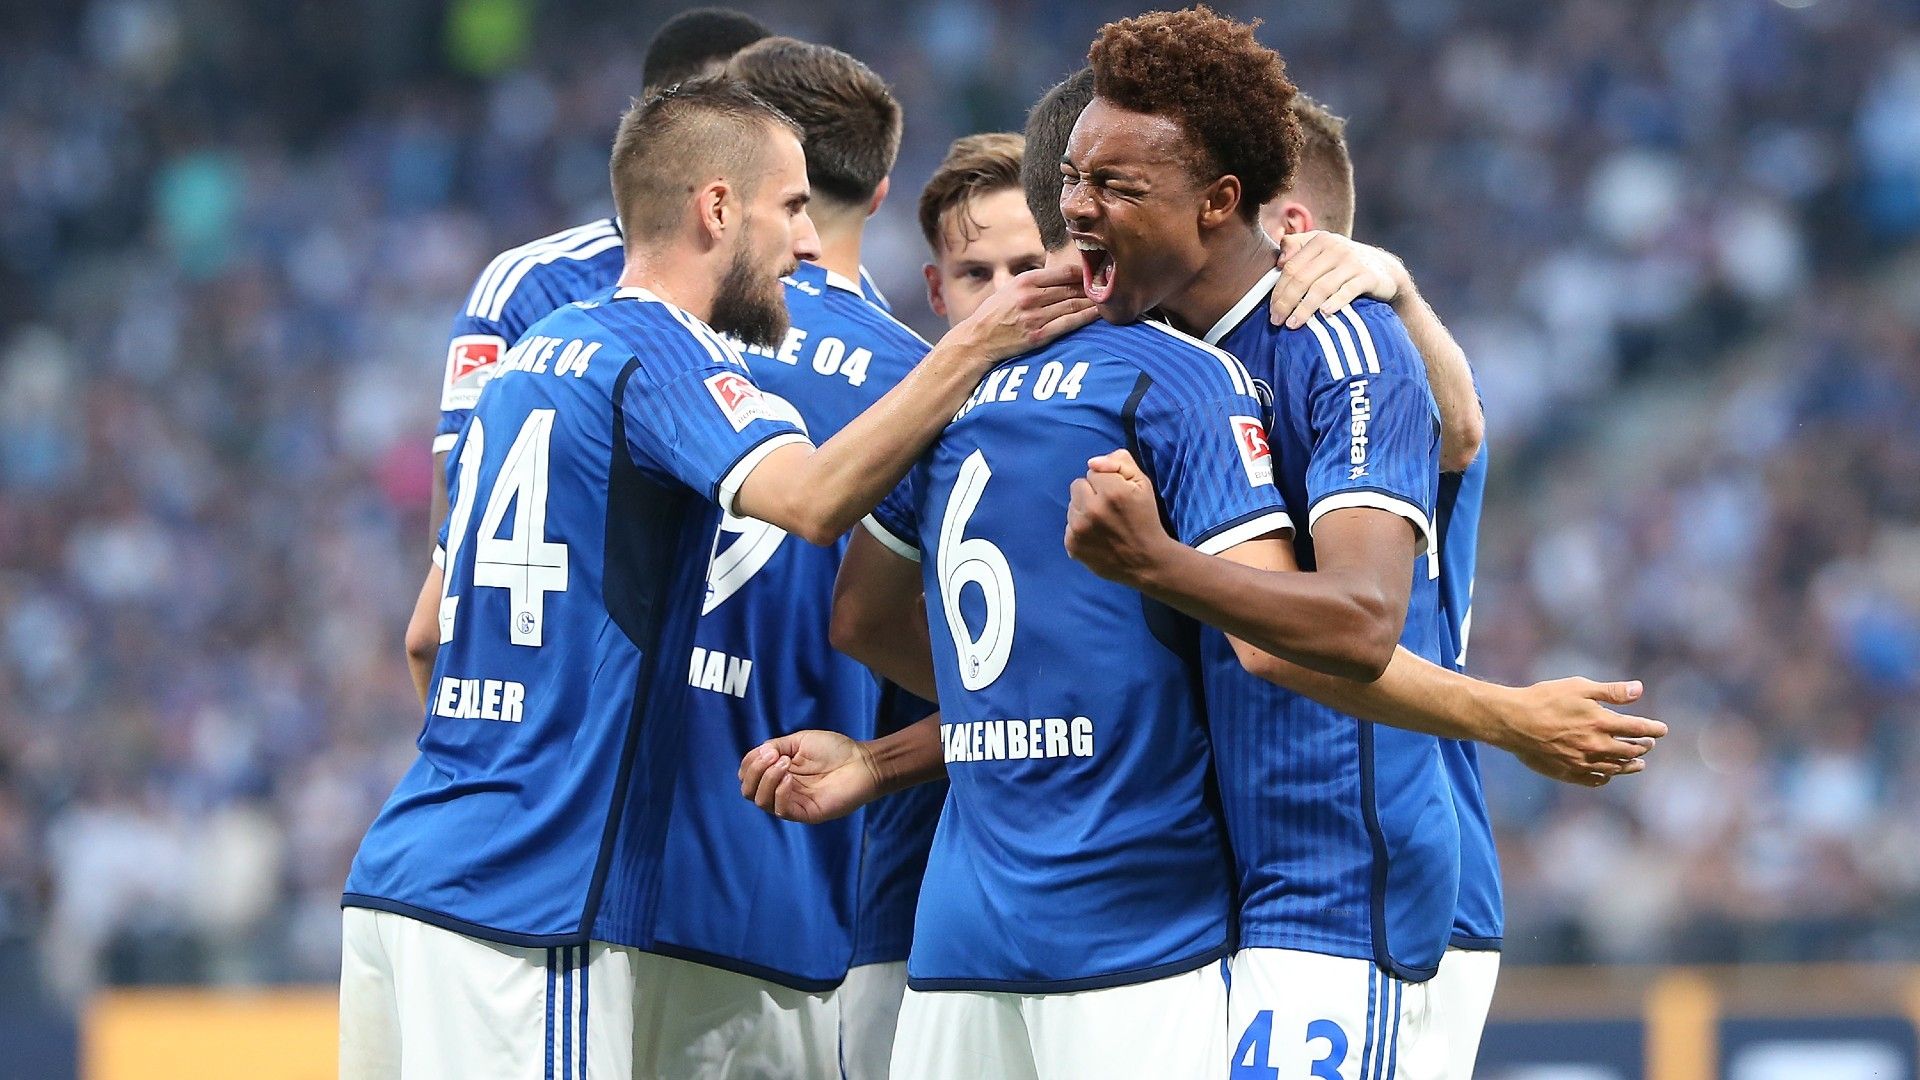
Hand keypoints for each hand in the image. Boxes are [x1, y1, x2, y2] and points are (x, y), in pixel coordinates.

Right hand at [738, 729, 881, 822]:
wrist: (861, 762)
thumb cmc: (834, 750)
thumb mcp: (799, 741)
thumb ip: (776, 746)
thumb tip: (759, 754)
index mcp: (778, 773)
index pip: (748, 775)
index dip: (749, 763)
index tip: (766, 750)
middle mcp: (781, 789)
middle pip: (749, 791)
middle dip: (754, 771)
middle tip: (773, 756)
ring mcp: (792, 803)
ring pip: (761, 801)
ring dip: (767, 779)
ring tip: (785, 763)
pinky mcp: (805, 813)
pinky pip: (780, 810)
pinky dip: (779, 792)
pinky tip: (790, 778)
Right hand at [952, 264, 1098, 361]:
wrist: (977, 339)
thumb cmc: (994, 314)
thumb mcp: (1010, 288)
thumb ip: (1033, 282)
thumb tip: (1061, 276)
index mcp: (1025, 281)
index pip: (1063, 272)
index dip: (1083, 273)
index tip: (1095, 273)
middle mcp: (1030, 297)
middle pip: (1071, 289)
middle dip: (1092, 288)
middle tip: (1109, 287)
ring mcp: (1035, 317)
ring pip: (1073, 305)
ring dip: (1093, 302)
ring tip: (1107, 299)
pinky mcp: (1038, 335)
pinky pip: (1068, 324)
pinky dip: (1085, 318)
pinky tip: (1098, 314)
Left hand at [1065, 450, 1177, 585]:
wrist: (1146, 561)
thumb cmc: (1146, 519)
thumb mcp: (1143, 484)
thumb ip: (1120, 463)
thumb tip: (1092, 463)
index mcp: (1112, 491)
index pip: (1093, 471)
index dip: (1107, 482)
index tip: (1118, 495)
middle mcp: (1092, 509)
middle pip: (1077, 485)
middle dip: (1091, 493)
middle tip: (1108, 508)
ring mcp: (1079, 529)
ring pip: (1071, 506)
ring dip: (1084, 511)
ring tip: (1103, 524)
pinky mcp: (1072, 545)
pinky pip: (1068, 526)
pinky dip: (1080, 530)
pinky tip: (1097, 537)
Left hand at [1269, 232, 1407, 328]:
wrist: (1385, 270)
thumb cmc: (1343, 263)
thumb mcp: (1322, 248)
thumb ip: (1297, 246)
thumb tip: (1280, 262)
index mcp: (1319, 240)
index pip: (1291, 268)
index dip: (1278, 290)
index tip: (1271, 311)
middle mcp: (1335, 248)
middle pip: (1303, 278)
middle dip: (1287, 302)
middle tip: (1277, 321)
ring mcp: (1352, 262)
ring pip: (1321, 287)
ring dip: (1304, 308)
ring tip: (1293, 324)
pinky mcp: (1368, 277)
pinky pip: (1348, 291)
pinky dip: (1335, 302)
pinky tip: (1324, 314)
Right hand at [1487, 678, 1667, 787]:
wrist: (1513, 721)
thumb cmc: (1545, 699)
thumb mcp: (1579, 687)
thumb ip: (1611, 691)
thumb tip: (1640, 689)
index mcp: (1601, 722)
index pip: (1638, 729)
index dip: (1654, 729)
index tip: (1663, 730)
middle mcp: (1596, 745)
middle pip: (1629, 750)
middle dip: (1643, 747)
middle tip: (1649, 744)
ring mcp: (1582, 762)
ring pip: (1615, 768)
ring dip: (1630, 765)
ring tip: (1639, 764)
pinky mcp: (1567, 772)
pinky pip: (1594, 779)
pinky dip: (1606, 777)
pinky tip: (1609, 775)